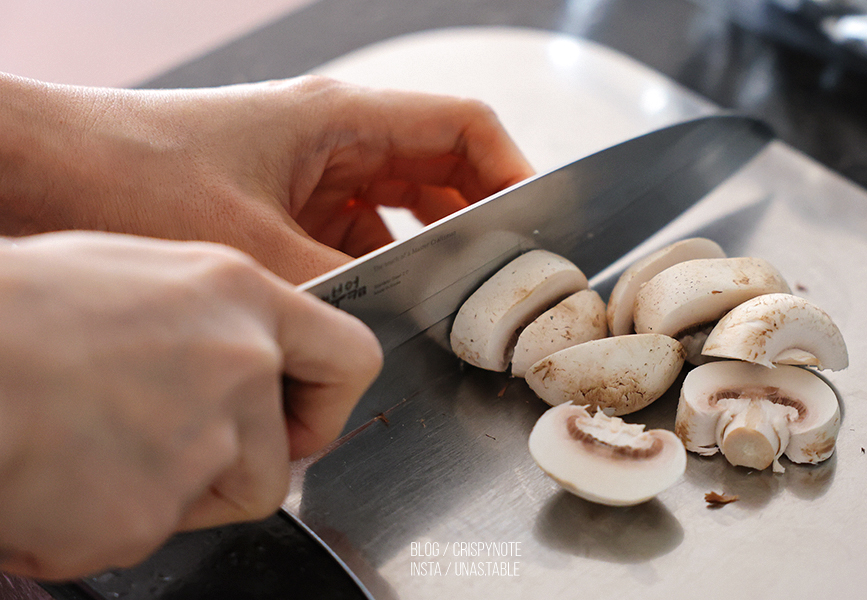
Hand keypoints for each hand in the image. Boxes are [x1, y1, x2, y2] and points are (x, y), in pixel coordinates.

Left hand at [0, 74, 534, 282]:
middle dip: (474, 224)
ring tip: (443, 303)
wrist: (42, 170)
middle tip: (500, 282)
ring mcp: (305, 170)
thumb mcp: (251, 244)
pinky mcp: (279, 202)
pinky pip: (350, 232)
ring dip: (420, 252)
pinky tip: (372, 308)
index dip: (512, 173)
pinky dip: (371, 267)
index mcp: (341, 121)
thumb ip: (334, 286)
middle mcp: (332, 139)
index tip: (537, 228)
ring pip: (395, 206)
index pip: (462, 130)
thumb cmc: (129, 172)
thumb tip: (387, 327)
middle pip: (438, 170)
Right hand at [0, 231, 381, 580]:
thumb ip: (208, 322)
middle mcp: (240, 366)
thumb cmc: (17, 309)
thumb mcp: (135, 275)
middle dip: (244, 469)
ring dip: (167, 492)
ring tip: (89, 444)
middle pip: (283, 458)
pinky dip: (104, 518)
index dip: (328, 402)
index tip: (301, 417)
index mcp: (239, 298)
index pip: (350, 357)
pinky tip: (60, 472)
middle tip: (179, 447)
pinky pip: (145, 531)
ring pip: (216, 500)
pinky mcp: (149, 514)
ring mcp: (204, 443)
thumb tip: (228, 360)